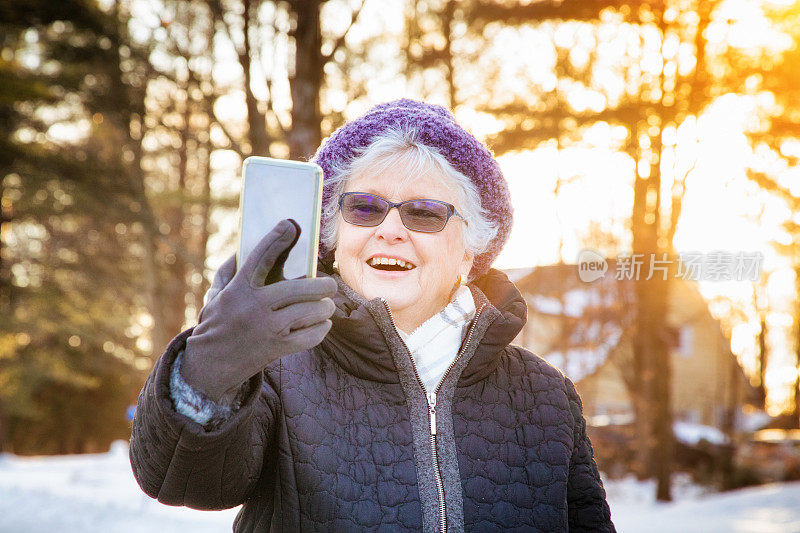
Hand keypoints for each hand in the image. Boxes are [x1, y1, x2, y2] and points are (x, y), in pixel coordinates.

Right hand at [180, 219, 336, 402]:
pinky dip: (322, 328)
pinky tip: (321, 323)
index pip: (260, 257)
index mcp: (239, 289)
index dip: (275, 239)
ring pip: (312, 311)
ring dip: (325, 307)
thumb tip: (260, 245)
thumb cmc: (219, 321)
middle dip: (323, 285)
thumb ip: (234, 269)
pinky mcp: (278, 348)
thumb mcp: (218, 293)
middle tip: (329, 285)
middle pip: (300, 288)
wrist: (211, 363)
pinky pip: (313, 335)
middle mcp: (255, 307)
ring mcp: (268, 329)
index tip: (290, 225)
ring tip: (326, 305)